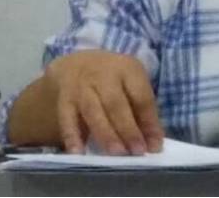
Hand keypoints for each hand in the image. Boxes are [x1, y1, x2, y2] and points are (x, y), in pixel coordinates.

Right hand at [44, 49, 163, 155]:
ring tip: (116, 154)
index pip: (141, 96)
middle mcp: (103, 75)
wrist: (75, 64)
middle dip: (127, 129)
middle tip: (136, 152)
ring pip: (93, 111)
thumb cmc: (112, 78)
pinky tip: (78, 152)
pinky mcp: (63, 99)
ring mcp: (81, 86)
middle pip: (116, 103)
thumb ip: (141, 111)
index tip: (154, 146)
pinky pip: (67, 119)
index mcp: (127, 69)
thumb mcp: (130, 83)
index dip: (149, 122)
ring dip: (105, 134)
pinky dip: (72, 136)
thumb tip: (152, 143)